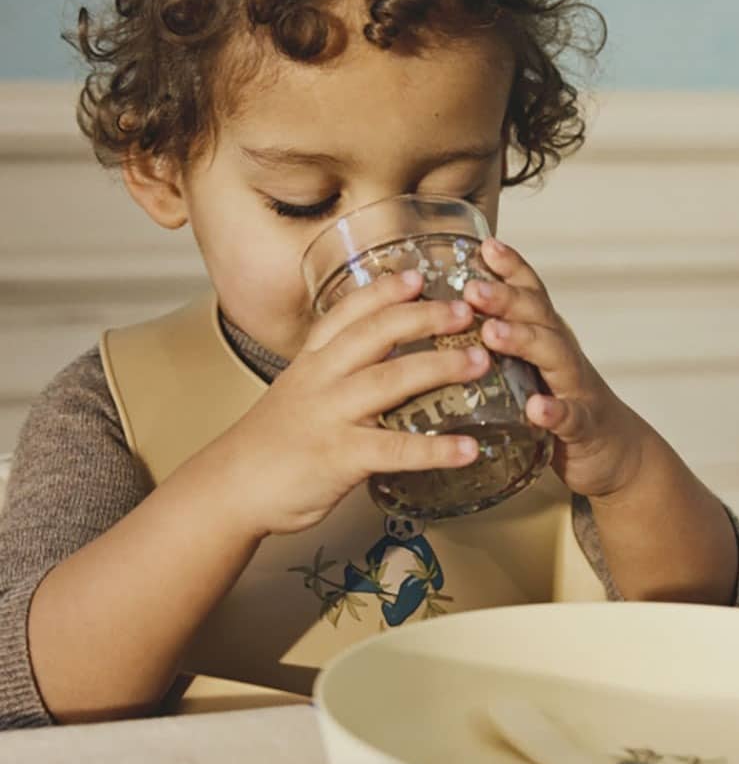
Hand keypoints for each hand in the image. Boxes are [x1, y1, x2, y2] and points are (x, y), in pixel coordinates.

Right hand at [209, 270, 485, 538]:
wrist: (231, 488)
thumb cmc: (272, 441)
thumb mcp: (298, 390)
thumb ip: (337, 371)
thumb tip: (385, 358)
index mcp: (312, 360)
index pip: (348, 313)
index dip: (383, 291)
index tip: (416, 275)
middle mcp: (322, 379)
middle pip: (376, 335)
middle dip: (423, 317)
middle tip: (465, 309)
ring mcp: (331, 416)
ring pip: (390, 381)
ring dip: (440, 367)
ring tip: (481, 361)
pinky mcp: (340, 457)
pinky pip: (395, 449)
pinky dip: (435, 448)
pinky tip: (468, 447)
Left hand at [464, 237, 646, 498]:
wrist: (615, 452)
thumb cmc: (558, 404)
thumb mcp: (529, 369)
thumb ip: (498, 345)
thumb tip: (443, 322)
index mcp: (545, 336)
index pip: (530, 293)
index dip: (511, 268)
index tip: (486, 245)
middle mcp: (562, 352)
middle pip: (537, 315)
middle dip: (505, 297)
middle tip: (472, 288)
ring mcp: (577, 387)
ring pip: (554, 355)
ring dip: (523, 340)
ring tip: (491, 332)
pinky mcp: (585, 426)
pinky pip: (571, 417)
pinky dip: (555, 411)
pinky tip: (537, 409)